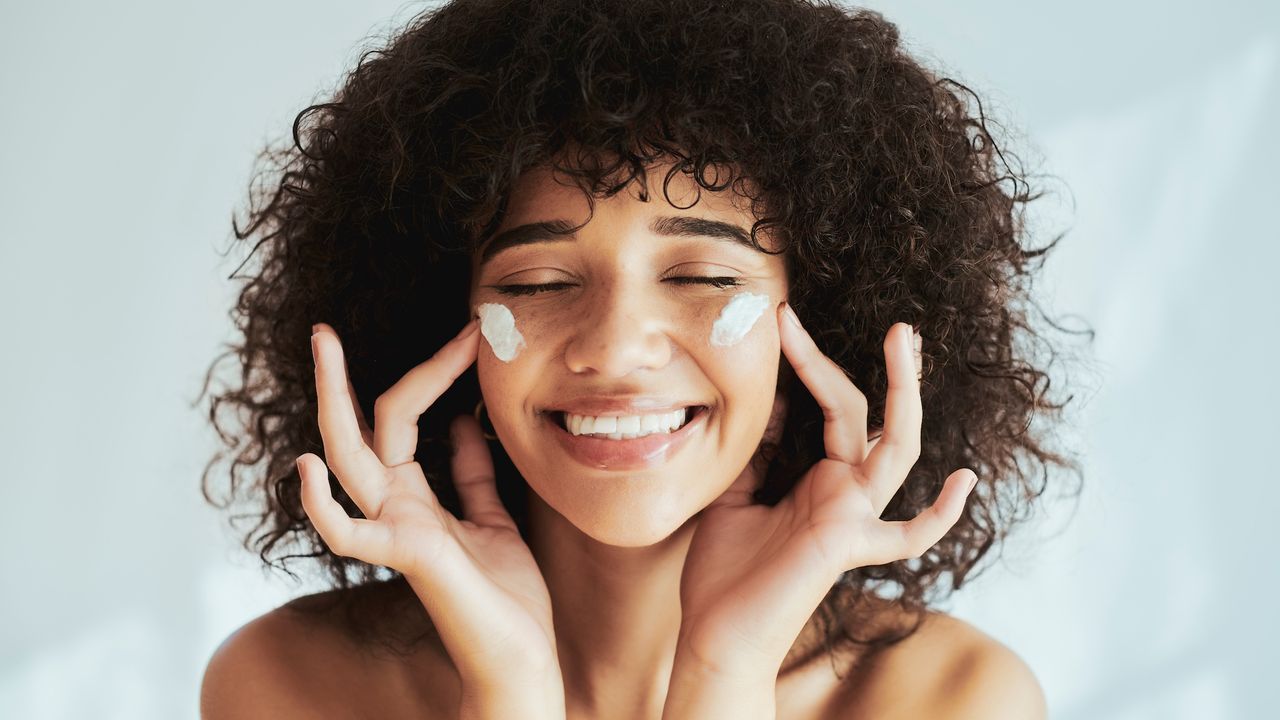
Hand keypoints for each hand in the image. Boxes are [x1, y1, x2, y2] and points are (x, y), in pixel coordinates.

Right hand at [298, 320, 562, 705]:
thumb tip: (462, 423)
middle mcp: (395, 509)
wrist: (522, 655)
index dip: (429, 373)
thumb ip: (470, 475)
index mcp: (414, 497)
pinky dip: (323, 504)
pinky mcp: (406, 557)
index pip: (402, 419)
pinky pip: (349, 534)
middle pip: (358, 431)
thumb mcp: (492, 517)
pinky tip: (309, 467)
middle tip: (324, 329)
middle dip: (342, 379)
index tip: (467, 333)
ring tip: (324, 353)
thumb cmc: (506, 594)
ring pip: (349, 461)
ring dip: (334, 406)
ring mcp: (395, 530)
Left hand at [673, 304, 975, 677]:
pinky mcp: (849, 545)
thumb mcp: (733, 490)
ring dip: (902, 393)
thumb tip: (772, 401)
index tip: (782, 318)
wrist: (713, 631)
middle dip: (875, 365)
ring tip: (902, 339)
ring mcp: (853, 516)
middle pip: (865, 413)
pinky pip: (908, 535)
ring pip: (896, 448)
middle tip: (889, 320)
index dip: (810, 361)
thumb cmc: (723, 569)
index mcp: (819, 476)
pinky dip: (941, 514)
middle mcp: (845, 491)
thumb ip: (758, 450)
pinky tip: (964, 480)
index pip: (830, 405)